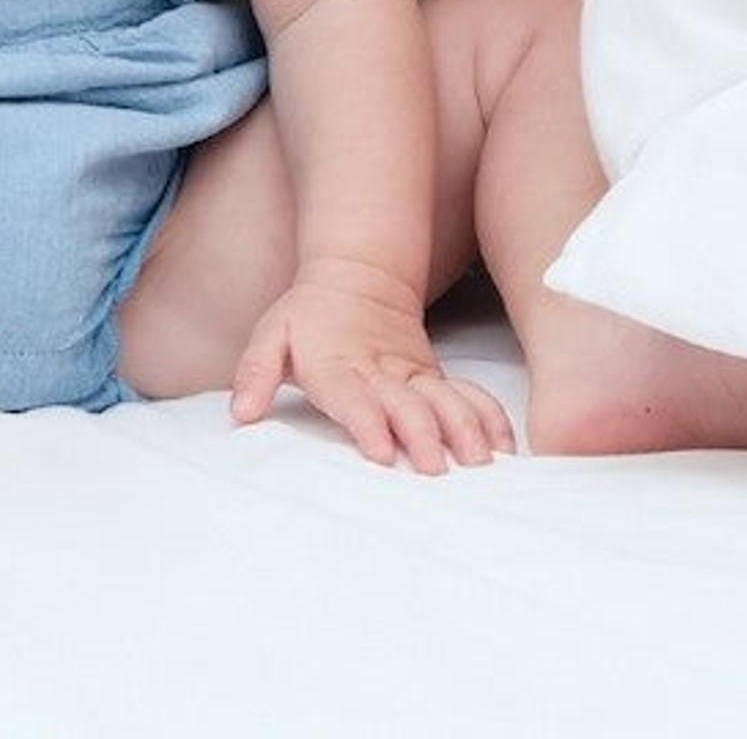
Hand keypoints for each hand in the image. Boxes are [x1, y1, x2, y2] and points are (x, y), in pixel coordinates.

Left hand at [229, 277, 514, 473]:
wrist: (356, 276)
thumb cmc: (307, 317)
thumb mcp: (270, 337)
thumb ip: (255, 374)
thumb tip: (241, 414)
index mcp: (336, 365)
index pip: (353, 397)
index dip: (368, 423)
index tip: (383, 452)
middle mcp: (381, 372)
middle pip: (408, 404)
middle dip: (424, 436)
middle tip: (437, 470)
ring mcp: (413, 375)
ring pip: (446, 400)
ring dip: (465, 429)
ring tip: (482, 461)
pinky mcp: (434, 378)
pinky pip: (468, 395)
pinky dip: (489, 417)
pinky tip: (505, 446)